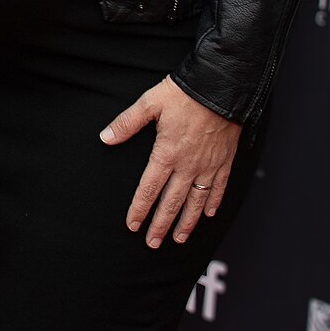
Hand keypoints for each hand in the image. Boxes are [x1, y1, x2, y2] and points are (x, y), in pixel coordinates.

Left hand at [102, 77, 241, 249]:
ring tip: (179, 238)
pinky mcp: (224, 161)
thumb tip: (105, 137)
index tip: (133, 226)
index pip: (148, 190)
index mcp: (166, 153)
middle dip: (160, 225)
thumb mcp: (150, 103)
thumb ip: (127, 123)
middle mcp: (187, 165)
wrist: (221, 87)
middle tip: (153, 243)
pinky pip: (218, 188)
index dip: (139, 210)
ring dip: (186, 222)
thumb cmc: (184, 93)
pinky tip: (207, 214)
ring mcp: (208, 166)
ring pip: (196, 202)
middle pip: (171, 203)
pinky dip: (212, 203)